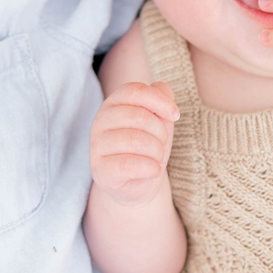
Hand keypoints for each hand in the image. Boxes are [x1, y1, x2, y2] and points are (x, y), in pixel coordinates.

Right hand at [90, 82, 179, 206]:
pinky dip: (150, 168)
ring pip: (136, 140)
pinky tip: (153, 170)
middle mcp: (100, 121)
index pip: (135, 91)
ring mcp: (97, 145)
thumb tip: (161, 88)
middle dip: (160, 133)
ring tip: (155, 158)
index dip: (160, 101)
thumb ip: (161, 98)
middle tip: (160, 145)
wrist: (139, 184)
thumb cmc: (148, 147)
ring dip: (156, 152)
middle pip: (139, 116)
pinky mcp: (100, 170)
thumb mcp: (159, 119)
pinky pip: (130, 164)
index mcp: (114, 103)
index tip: (175, 115)